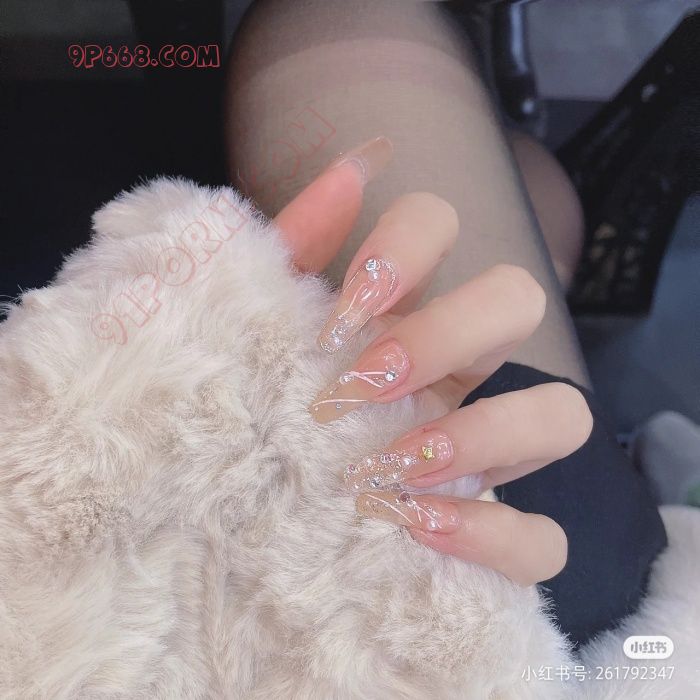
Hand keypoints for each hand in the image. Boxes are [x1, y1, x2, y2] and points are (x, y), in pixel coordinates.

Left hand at [274, 137, 592, 585]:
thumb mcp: (253, 328)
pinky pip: (542, 540)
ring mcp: (483, 451)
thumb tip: (358, 164)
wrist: (223, 511)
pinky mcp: (487, 534)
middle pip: (518, 300)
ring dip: (488, 433)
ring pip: (564, 415)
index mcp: (398, 310)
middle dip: (449, 333)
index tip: (338, 313)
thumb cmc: (241, 409)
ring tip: (397, 464)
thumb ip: (294, 248)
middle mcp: (456, 368)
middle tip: (365, 384)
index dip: (404, 248)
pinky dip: (494, 534)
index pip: (437, 225)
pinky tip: (417, 525)